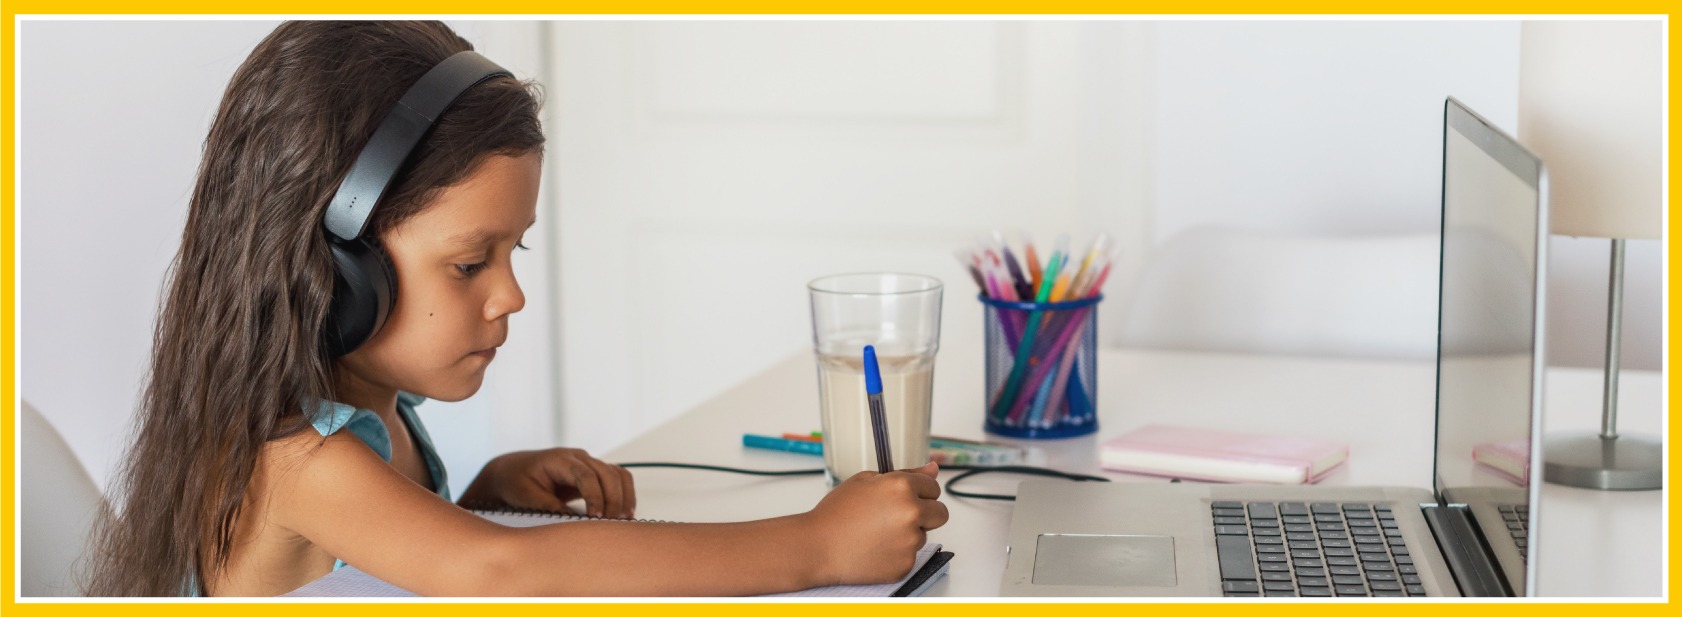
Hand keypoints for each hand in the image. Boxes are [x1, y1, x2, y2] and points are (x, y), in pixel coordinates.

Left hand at [458, 448, 636, 517]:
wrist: (512, 471)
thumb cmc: (515, 481)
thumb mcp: (525, 496)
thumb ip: (548, 506)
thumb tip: (572, 520)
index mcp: (559, 459)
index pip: (586, 475)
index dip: (594, 496)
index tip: (595, 517)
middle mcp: (578, 457)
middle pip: (607, 473)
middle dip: (613, 499)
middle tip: (610, 523)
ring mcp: (588, 463)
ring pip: (617, 474)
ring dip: (624, 496)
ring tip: (624, 519)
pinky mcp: (593, 473)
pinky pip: (617, 478)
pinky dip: (624, 493)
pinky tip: (625, 512)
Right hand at [801, 462, 949, 584]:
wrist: (817, 547)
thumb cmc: (836, 513)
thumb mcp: (865, 481)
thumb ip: (905, 473)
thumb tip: (933, 469)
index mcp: (902, 487)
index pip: (933, 487)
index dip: (920, 492)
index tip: (907, 498)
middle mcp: (911, 513)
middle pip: (941, 513)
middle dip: (926, 514)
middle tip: (897, 517)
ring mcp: (910, 541)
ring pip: (923, 536)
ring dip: (907, 534)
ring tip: (875, 535)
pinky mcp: (906, 565)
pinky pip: (911, 556)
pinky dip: (897, 554)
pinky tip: (874, 550)